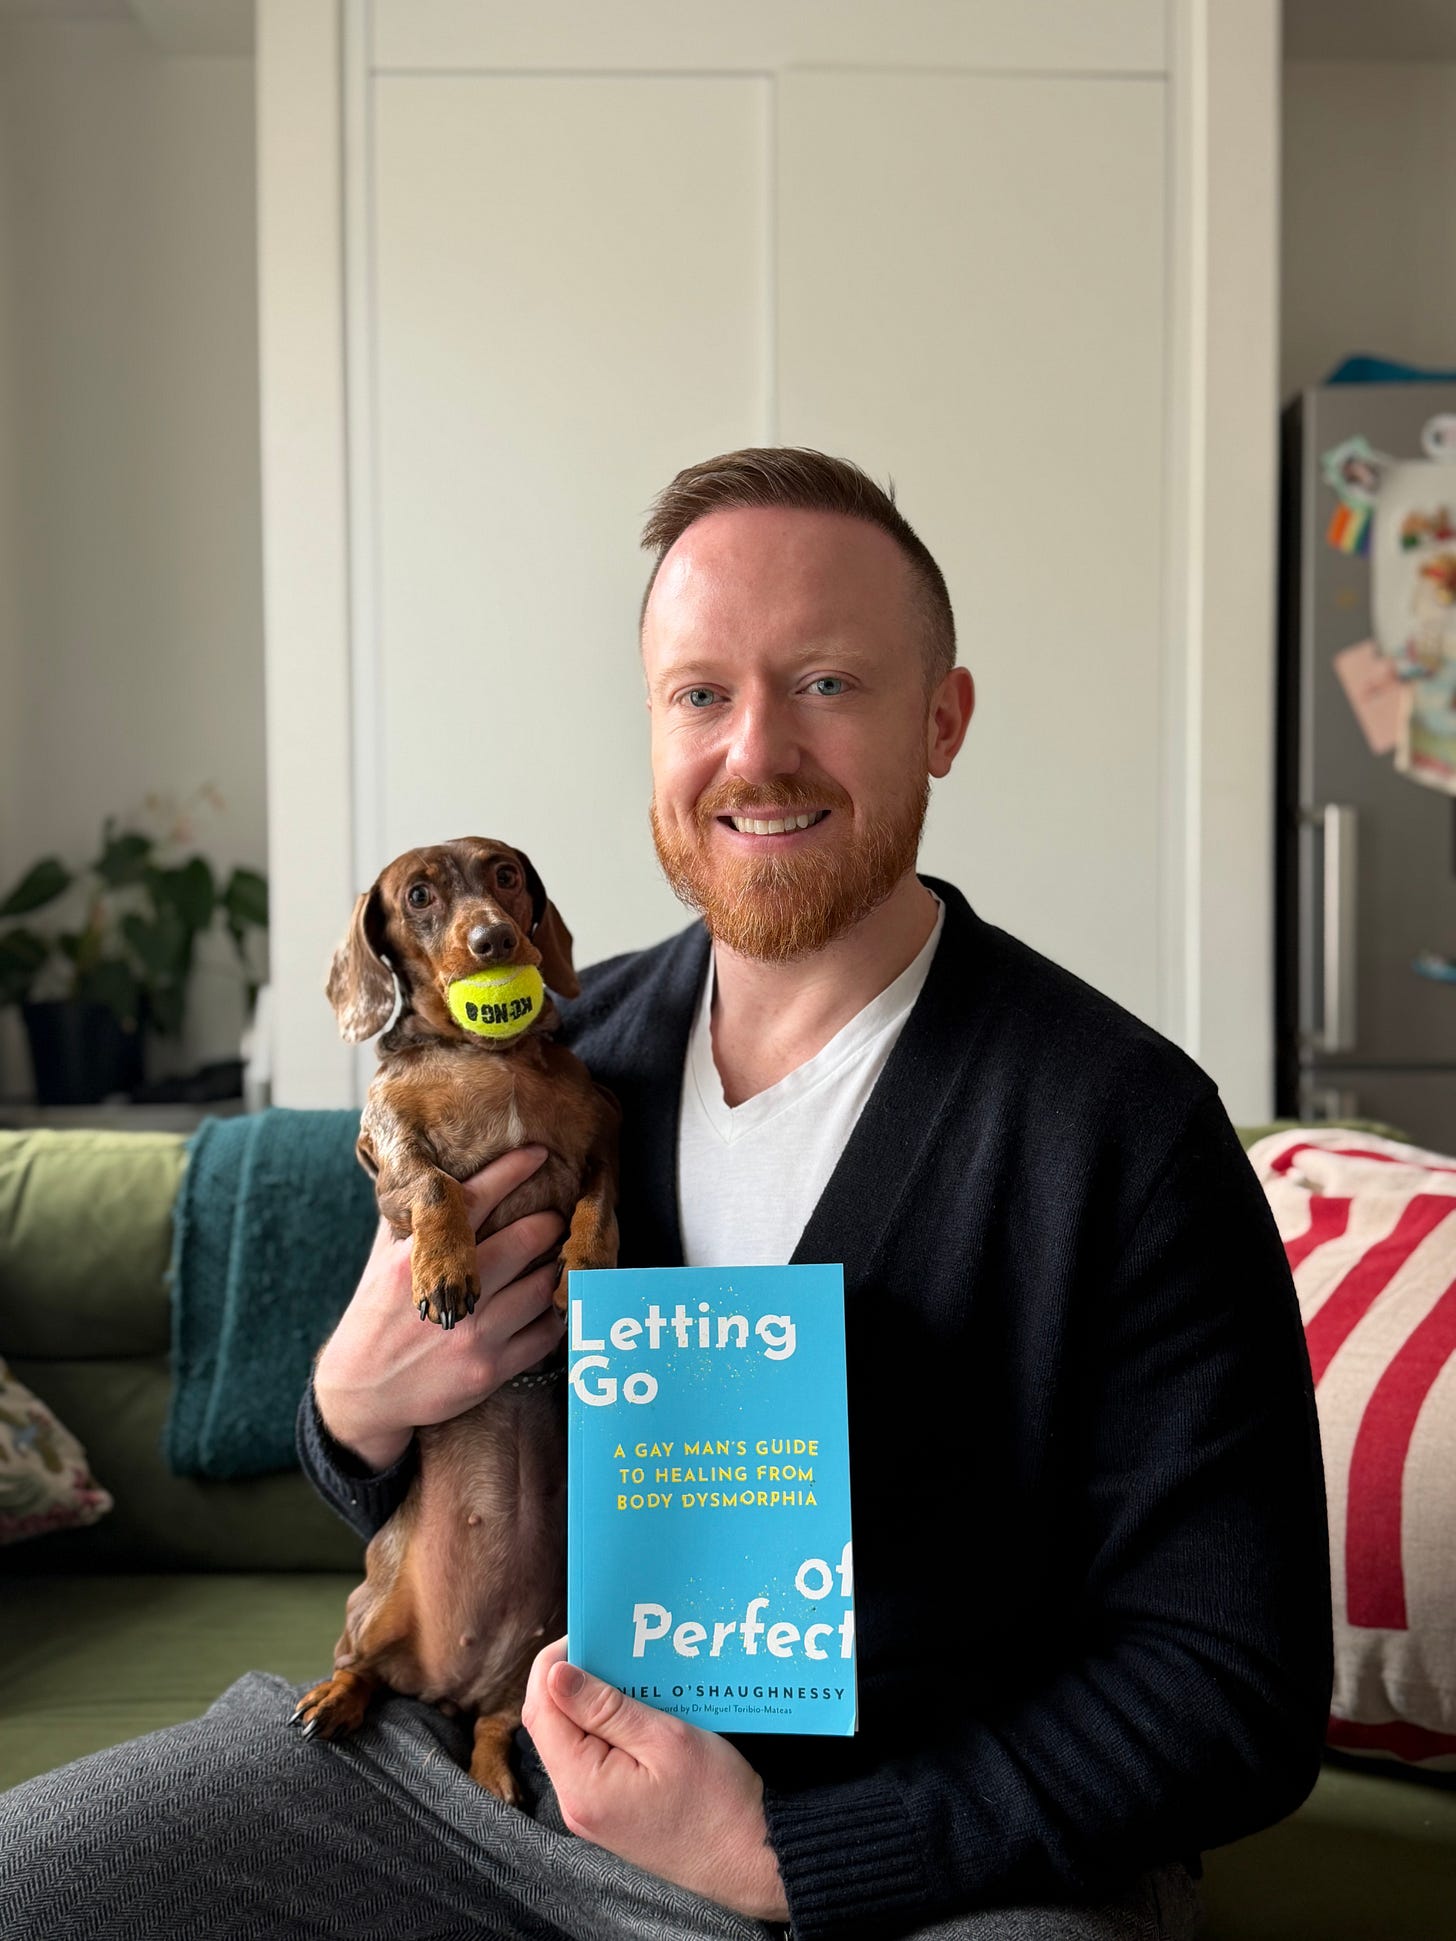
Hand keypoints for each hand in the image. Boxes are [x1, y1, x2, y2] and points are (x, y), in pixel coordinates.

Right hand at [313, 1145, 565, 1469]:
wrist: (363, 1392)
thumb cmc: (376, 1314)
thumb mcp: (381, 1260)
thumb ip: (409, 1218)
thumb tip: (430, 1167)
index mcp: (416, 1258)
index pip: (474, 1201)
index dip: (510, 1171)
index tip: (538, 1154)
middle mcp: (449, 1292)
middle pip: (522, 1241)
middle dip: (548, 1223)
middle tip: (554, 1218)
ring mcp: (473, 1334)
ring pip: (542, 1287)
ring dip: (556, 1268)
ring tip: (557, 1258)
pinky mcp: (489, 1370)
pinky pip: (545, 1334)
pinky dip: (554, 1314)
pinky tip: (552, 1303)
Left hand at [523, 1637, 789, 1922]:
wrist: (751, 1859)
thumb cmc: (717, 1801)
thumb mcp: (666, 1740)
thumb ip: (605, 1707)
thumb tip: (555, 1674)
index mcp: (582, 1785)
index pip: (541, 1709)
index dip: (555, 1663)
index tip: (590, 1632)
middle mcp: (577, 1801)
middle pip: (552, 1724)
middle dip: (574, 1677)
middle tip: (615, 1646)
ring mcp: (593, 1810)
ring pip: (573, 1739)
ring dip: (594, 1700)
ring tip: (632, 1671)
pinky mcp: (612, 1811)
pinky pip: (594, 1757)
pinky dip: (609, 1726)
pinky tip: (639, 1706)